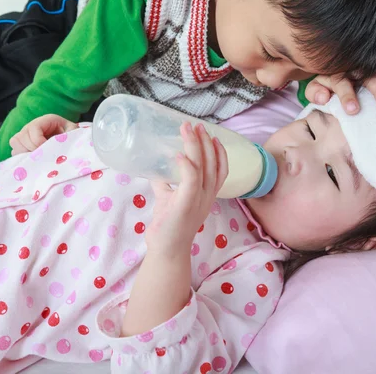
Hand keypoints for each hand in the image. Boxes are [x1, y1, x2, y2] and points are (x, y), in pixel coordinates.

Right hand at [9, 114, 77, 155]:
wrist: (66, 140)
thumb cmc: (70, 135)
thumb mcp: (73, 133)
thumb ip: (69, 136)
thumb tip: (61, 146)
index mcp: (45, 121)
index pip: (33, 128)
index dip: (38, 141)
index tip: (47, 149)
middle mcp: (31, 126)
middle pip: (21, 136)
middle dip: (31, 149)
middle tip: (43, 157)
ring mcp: (24, 136)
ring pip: (15, 143)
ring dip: (25, 153)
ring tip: (38, 159)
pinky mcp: (20, 146)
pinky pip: (14, 151)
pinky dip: (22, 158)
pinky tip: (33, 162)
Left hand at [146, 122, 228, 254]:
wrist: (166, 250)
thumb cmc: (168, 225)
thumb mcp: (168, 197)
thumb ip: (165, 182)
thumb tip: (155, 166)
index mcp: (207, 194)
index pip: (220, 170)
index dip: (219, 152)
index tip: (212, 136)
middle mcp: (207, 196)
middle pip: (212, 163)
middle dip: (205, 141)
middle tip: (196, 125)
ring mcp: (198, 200)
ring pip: (203, 167)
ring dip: (195, 146)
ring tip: (187, 130)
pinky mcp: (185, 204)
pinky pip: (190, 181)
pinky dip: (186, 165)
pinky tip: (179, 155)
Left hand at [305, 68, 375, 113]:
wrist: (333, 61)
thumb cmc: (326, 82)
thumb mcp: (316, 87)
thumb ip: (315, 93)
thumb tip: (323, 98)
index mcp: (338, 72)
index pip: (341, 82)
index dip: (347, 96)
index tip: (352, 111)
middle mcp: (357, 66)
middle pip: (369, 77)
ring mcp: (374, 64)